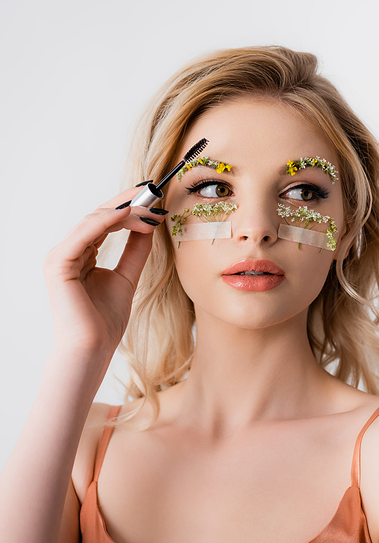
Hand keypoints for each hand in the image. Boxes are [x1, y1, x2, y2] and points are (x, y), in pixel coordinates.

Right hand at [43, 187, 167, 356]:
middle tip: (155, 194)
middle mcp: (69, 251)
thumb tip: (148, 225)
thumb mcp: (127, 277)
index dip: (129, 208)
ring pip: (94, 220)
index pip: (105, 222)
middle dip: (129, 202)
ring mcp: (61, 256)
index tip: (155, 200)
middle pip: (100, 216)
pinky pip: (85, 233)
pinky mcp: (58, 263)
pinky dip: (108, 220)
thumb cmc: (105, 321)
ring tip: (150, 211)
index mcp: (81, 254)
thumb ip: (135, 250)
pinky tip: (129, 214)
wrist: (93, 348)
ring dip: (125, 211)